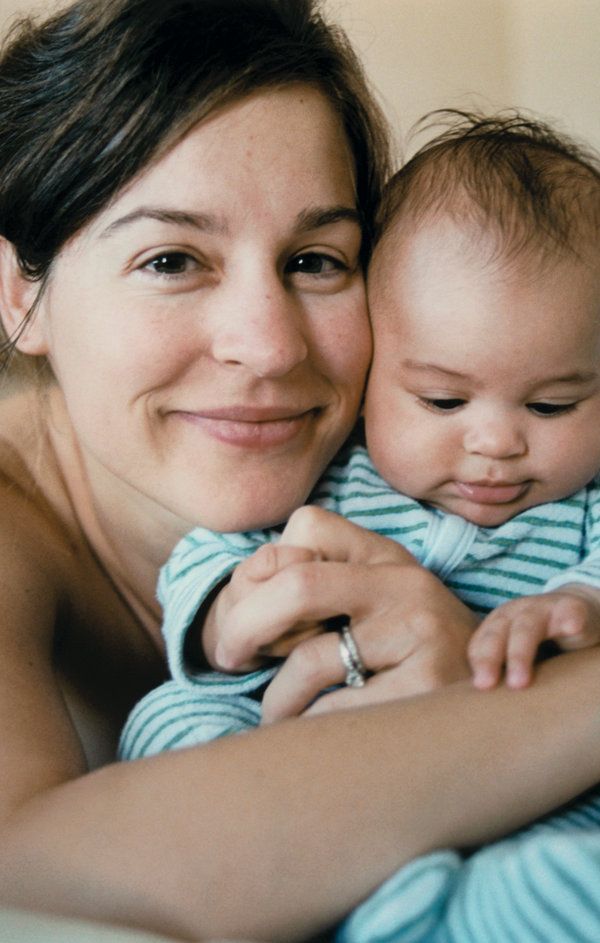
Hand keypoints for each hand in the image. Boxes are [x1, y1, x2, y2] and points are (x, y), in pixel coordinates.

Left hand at [205, 507, 477, 719]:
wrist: (495, 698)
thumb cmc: (407, 652)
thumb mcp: (370, 602)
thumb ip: (312, 589)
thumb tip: (239, 600)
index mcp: (385, 554)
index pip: (307, 525)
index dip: (262, 567)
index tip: (251, 611)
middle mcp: (405, 582)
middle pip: (298, 585)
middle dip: (243, 624)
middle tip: (227, 658)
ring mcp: (421, 631)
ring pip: (310, 661)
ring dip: (276, 699)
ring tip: (278, 715)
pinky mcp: (429, 685)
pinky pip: (335, 710)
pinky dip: (310, 726)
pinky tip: (316, 732)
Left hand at [468, 584, 599, 689]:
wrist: (576, 609)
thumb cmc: (541, 640)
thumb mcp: (517, 651)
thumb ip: (501, 670)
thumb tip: (481, 706)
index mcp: (498, 623)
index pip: (480, 643)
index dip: (478, 663)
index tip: (478, 689)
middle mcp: (516, 612)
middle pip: (498, 632)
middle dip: (490, 658)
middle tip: (486, 686)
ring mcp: (543, 608)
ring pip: (527, 627)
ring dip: (520, 653)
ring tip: (519, 682)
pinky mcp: (571, 607)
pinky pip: (570, 612)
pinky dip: (570, 620)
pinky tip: (571, 628)